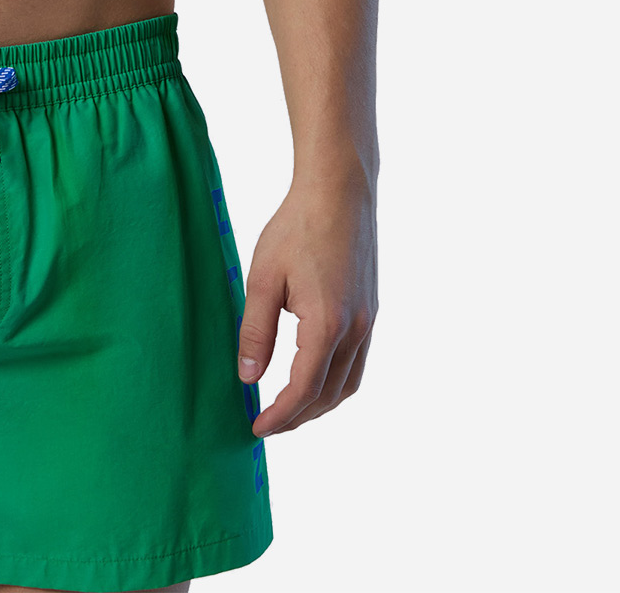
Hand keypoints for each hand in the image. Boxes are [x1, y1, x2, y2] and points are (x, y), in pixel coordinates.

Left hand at [237, 174, 376, 436]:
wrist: (339, 191)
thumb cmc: (296, 228)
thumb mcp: (263, 278)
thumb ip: (255, 331)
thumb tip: (248, 378)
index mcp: (327, 325)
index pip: (303, 390)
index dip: (279, 416)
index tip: (255, 428)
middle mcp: (355, 330)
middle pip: (329, 395)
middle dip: (298, 417)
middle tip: (268, 423)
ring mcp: (368, 321)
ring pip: (349, 383)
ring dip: (320, 403)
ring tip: (289, 408)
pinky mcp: (370, 310)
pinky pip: (357, 362)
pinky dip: (335, 381)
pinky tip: (313, 373)